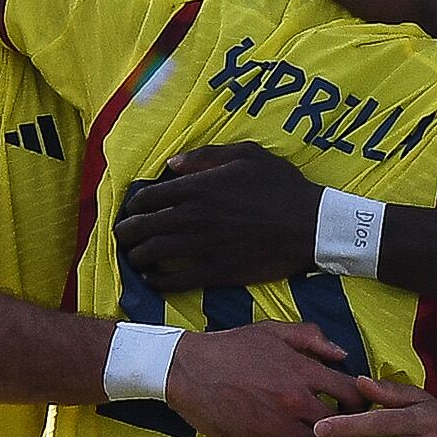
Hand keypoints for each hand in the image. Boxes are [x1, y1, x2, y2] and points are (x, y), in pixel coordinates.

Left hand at [117, 146, 322, 291]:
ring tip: (135, 258)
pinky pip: (174, 280)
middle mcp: (192, 216)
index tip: (132, 212)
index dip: (132, 206)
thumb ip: (205, 156)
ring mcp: (202, 247)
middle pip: (140, 228)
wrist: (312, 226)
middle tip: (124, 237)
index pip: (145, 198)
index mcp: (196, 186)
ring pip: (151, 254)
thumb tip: (171, 165)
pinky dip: (157, 281)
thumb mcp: (247, 155)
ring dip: (136, 257)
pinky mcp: (215, 272)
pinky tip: (153, 279)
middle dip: (126, 233)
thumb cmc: (282, 187)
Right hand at [165, 320, 377, 436]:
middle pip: (343, 427)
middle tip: (351, 434)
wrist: (187, 370)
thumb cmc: (231, 348)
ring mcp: (277, 426)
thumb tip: (342, 354)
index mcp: (303, 372)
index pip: (354, 394)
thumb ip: (311, 338)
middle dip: (351, 431)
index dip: (363, 403)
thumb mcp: (273, 331)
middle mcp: (295, 401)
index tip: (358, 408)